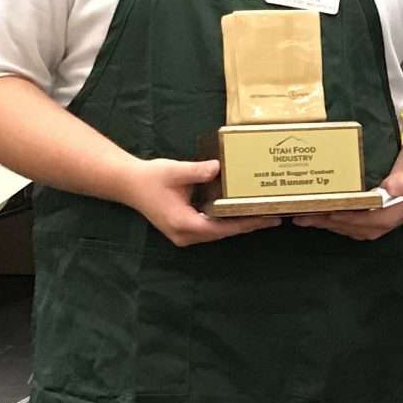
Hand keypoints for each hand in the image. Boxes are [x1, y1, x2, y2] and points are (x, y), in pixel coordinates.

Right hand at [125, 157, 278, 246]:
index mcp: (184, 224)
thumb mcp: (174, 171)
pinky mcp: (184, 230)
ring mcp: (184, 235)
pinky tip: (241, 213)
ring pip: (218, 232)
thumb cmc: (150, 177)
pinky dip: (226, 222)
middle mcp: (185, 235)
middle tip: (274, 217)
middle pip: (223, 233)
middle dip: (248, 225)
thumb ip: (197, 171)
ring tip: (263, 215)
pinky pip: (210, 229)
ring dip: (239, 224)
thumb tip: (218, 167)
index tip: (267, 219)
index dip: (246, 224)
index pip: (222, 228)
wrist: (128, 184)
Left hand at [295, 166, 402, 239]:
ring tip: (296, 214)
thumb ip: (401, 185)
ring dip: (317, 220)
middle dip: (318, 219)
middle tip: (296, 213)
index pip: (351, 220)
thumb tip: (391, 188)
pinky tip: (310, 213)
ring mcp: (362, 229)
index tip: (317, 209)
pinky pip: (336, 223)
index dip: (333, 215)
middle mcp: (369, 229)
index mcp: (380, 221)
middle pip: (338, 225)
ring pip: (335, 226)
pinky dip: (323, 218)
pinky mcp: (356, 226)